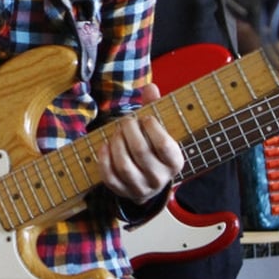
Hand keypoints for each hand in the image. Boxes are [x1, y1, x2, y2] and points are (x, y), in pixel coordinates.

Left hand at [99, 83, 184, 203]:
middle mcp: (160, 178)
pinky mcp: (124, 192)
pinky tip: (104, 146)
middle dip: (128, 130)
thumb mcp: (160, 130)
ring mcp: (141, 188)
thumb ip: (155, 108)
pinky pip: (110, 177)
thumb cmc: (154, 148)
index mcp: (174, 161)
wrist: (149, 181)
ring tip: (116, 132)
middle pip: (140, 151)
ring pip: (124, 165)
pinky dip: (104, 160)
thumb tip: (150, 87)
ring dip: (116, 143)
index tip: (145, 118)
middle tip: (125, 121)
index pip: (164, 145)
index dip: (151, 127)